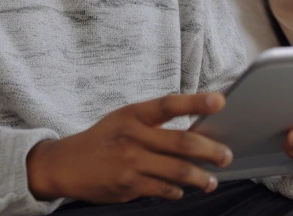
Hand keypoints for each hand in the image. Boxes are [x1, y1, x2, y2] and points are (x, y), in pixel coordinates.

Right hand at [26, 93, 232, 203]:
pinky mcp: (129, 185)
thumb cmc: (103, 139)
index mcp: (134, 114)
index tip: (219, 102)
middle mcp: (134, 136)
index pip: (169, 104)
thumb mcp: (124, 120)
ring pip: (178, 170)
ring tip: (211, 181)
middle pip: (182, 142)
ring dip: (201, 177)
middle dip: (210, 150)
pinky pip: (163, 188)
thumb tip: (195, 133)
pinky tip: (182, 189)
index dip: (196, 102)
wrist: (65, 164)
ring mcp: (132, 162)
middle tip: (226, 156)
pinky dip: (177, 190)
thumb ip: (155, 124)